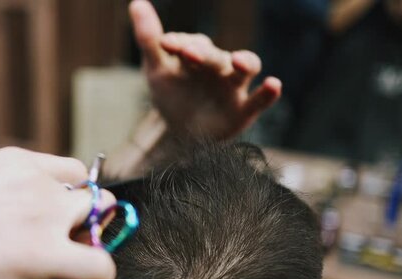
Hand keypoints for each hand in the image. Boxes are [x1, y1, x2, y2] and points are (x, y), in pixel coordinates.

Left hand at [129, 0, 281, 139]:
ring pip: (246, 68)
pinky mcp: (245, 109)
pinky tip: (274, 84)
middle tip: (189, 53)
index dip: (179, 42)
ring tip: (239, 60)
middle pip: (214, 55)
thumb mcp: (156, 69)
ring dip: (245, 62)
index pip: (190, 42)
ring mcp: (233, 86)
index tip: (165, 44)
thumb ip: (149, 39)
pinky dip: (268, 93)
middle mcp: (218, 65)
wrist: (183, 134)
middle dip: (203, 54)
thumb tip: (136, 2)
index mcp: (196, 52)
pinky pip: (260, 99)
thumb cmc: (172, 94)